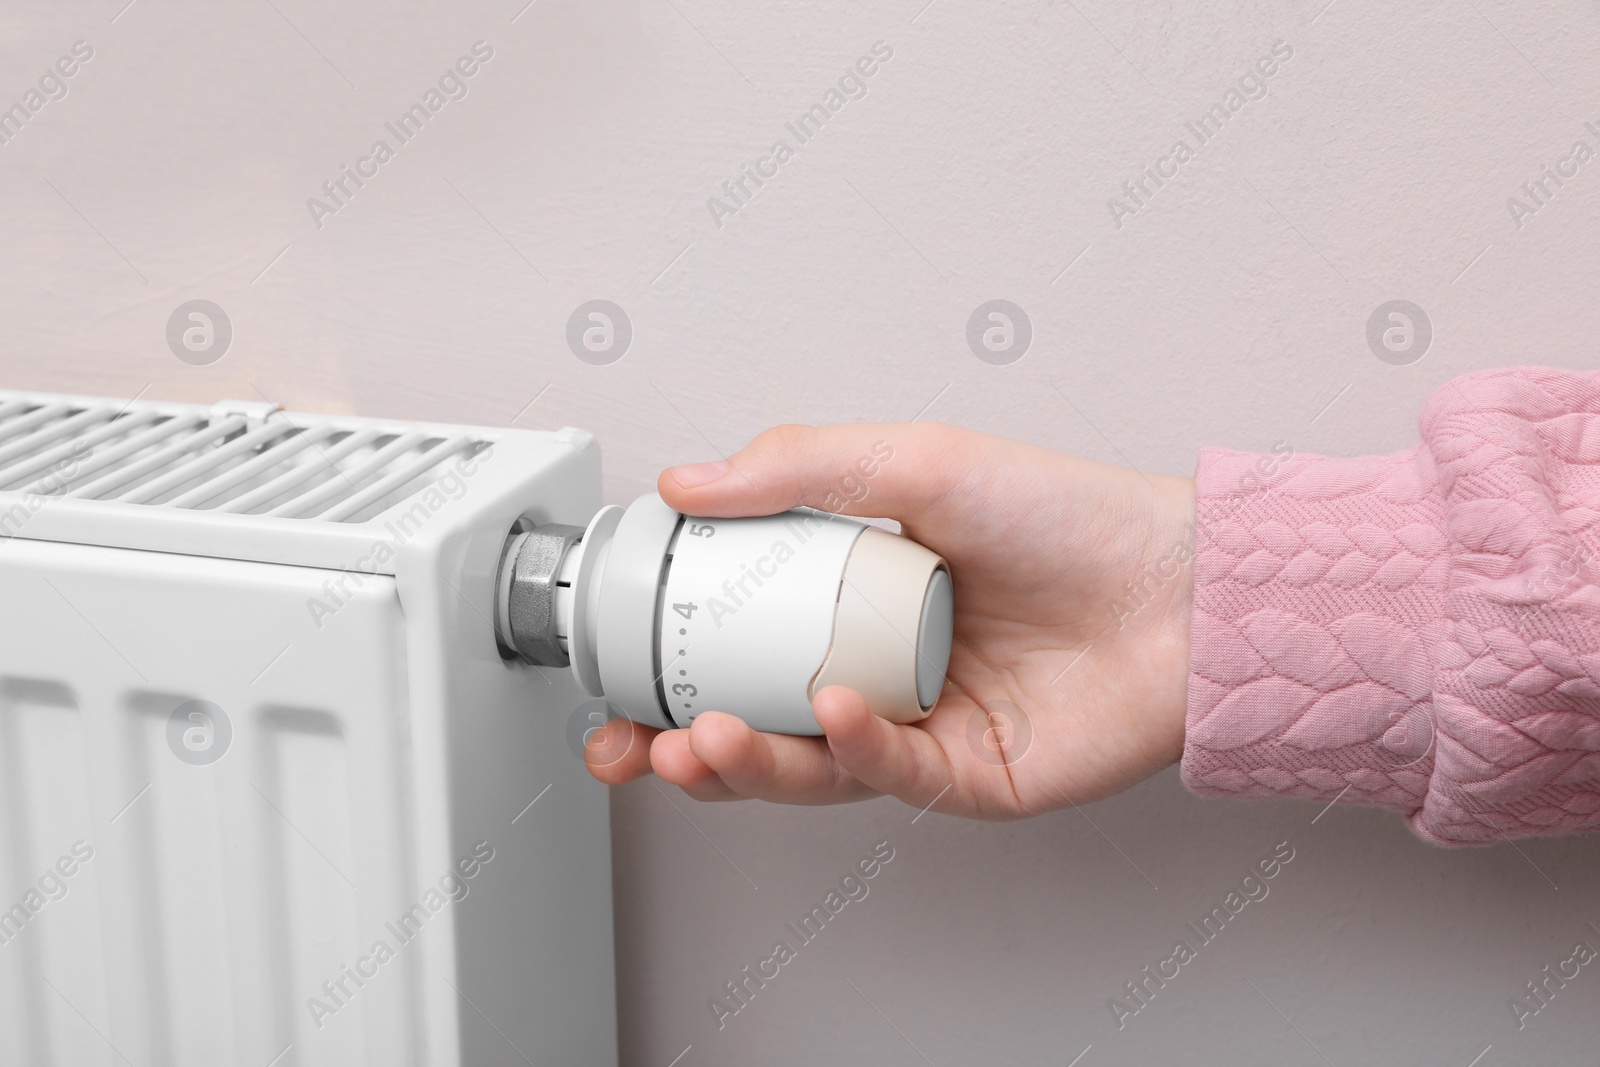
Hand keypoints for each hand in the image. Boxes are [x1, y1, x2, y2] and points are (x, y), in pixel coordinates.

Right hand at [584, 422, 1195, 818]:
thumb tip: (688, 480)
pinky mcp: (969, 780)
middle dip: (682, 744)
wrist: (1183, 582)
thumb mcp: (917, 461)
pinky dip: (854, 746)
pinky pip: (893, 772)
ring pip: (810, 765)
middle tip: (632, 740)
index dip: (669, 663)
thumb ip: (798, 467)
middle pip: (757, 722)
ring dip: (747, 759)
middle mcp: (878, 670)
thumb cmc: (1069, 517)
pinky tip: (830, 712)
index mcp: (854, 602)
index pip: (739, 641)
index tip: (616, 667)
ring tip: (703, 738)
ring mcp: (920, 729)